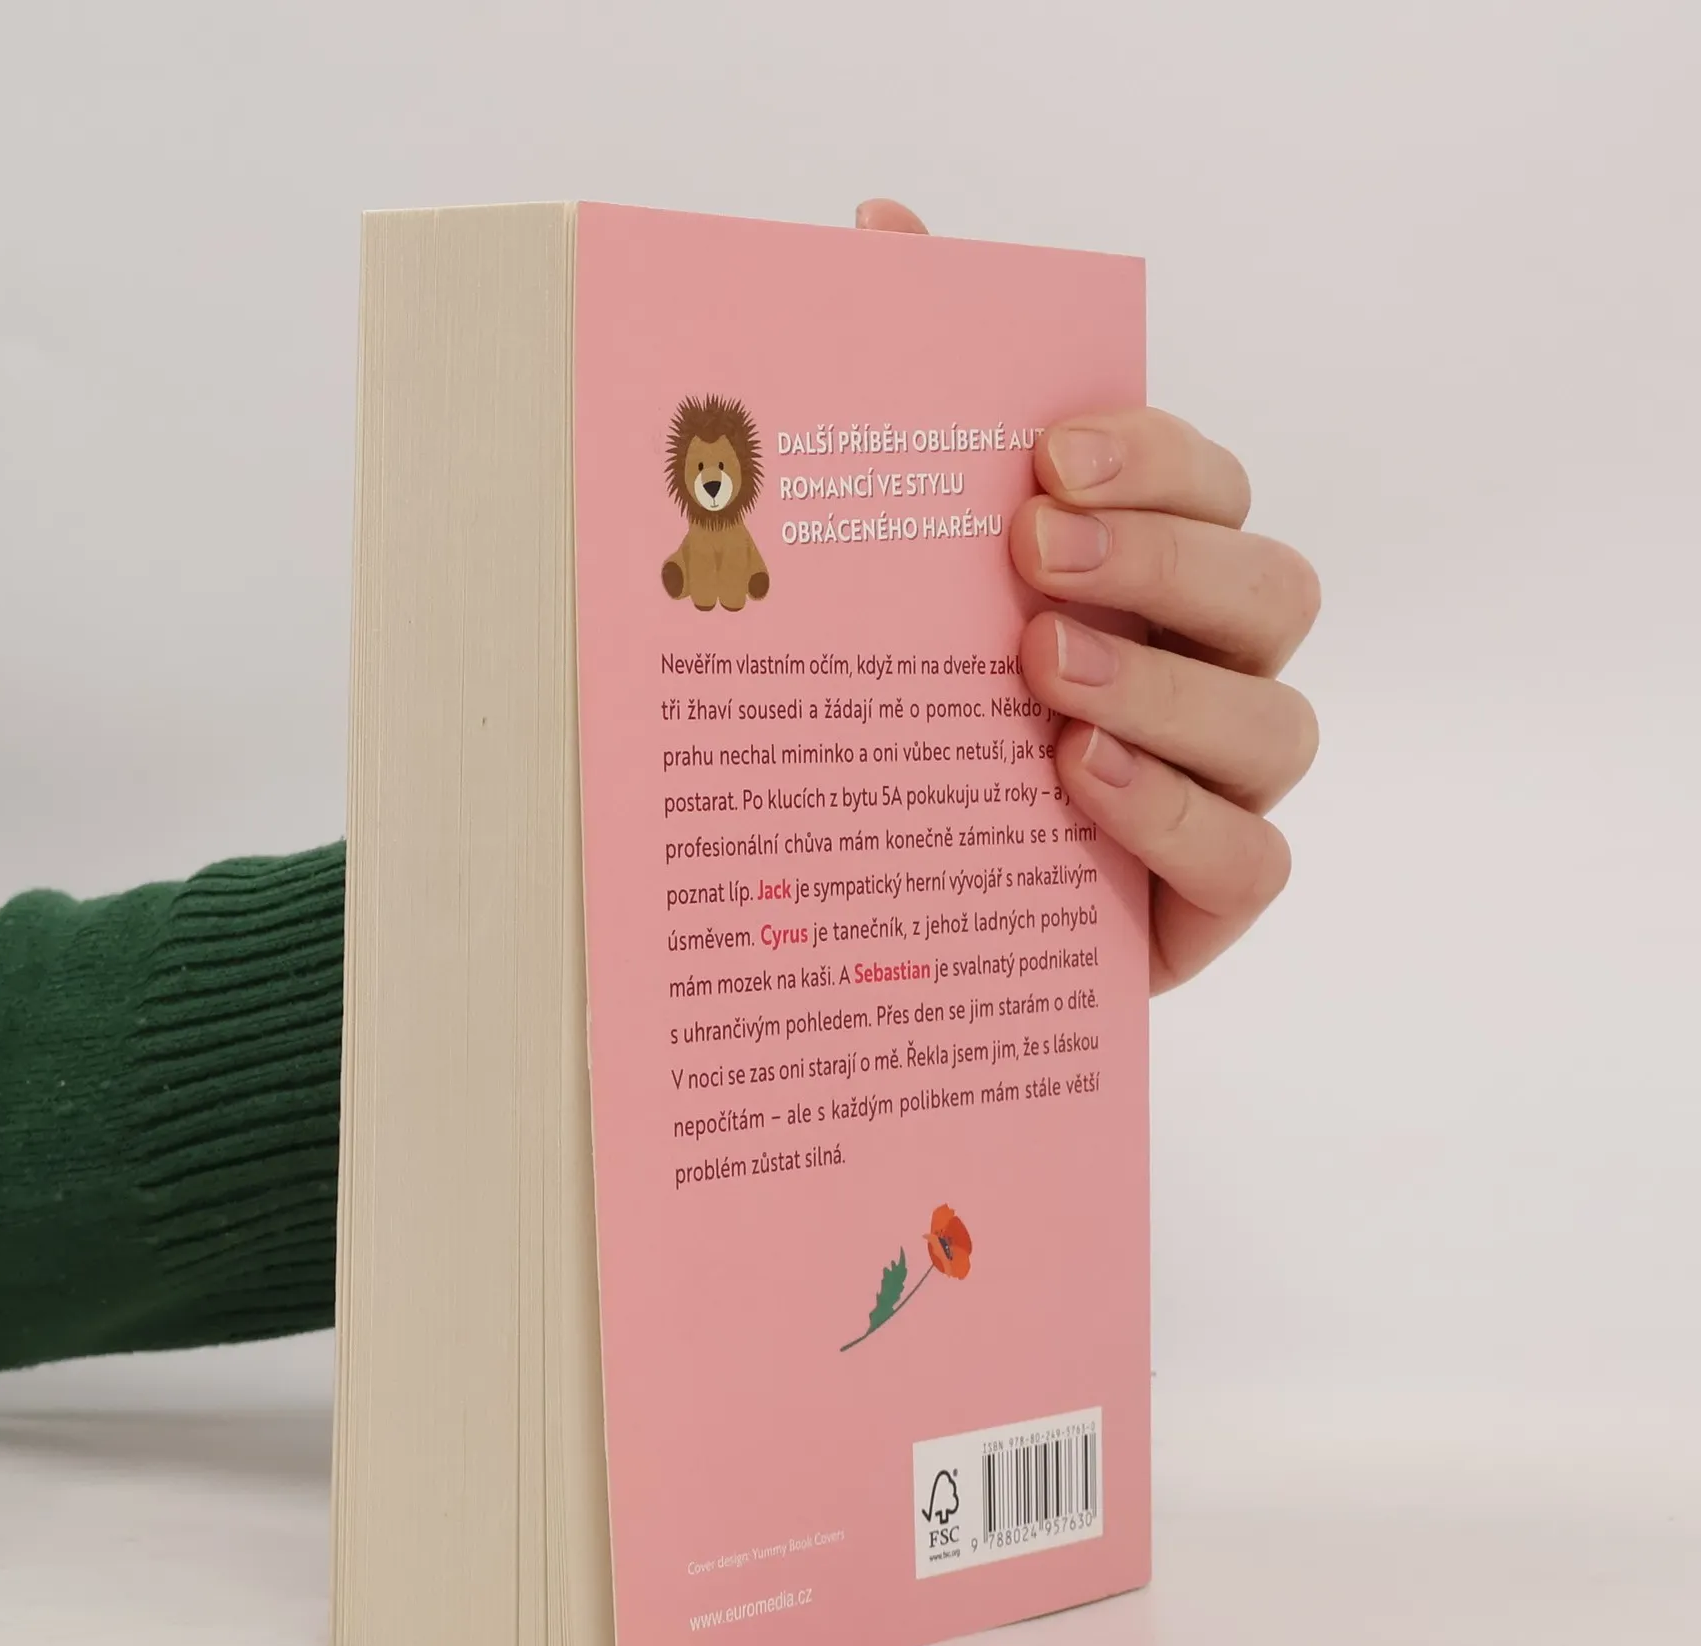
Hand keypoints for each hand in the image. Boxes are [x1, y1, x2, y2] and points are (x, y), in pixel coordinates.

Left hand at [856, 199, 1320, 992]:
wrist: (888, 906)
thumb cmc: (912, 719)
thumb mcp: (895, 574)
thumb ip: (912, 412)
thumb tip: (880, 229)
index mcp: (1152, 575)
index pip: (1208, 485)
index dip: (1156, 456)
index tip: (1049, 456)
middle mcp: (1211, 666)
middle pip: (1271, 589)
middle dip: (1164, 560)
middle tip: (1036, 554)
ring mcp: (1222, 783)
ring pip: (1276, 723)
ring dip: (1165, 688)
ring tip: (1045, 676)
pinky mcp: (1210, 893)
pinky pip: (1253, 858)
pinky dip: (1174, 814)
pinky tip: (1078, 780)